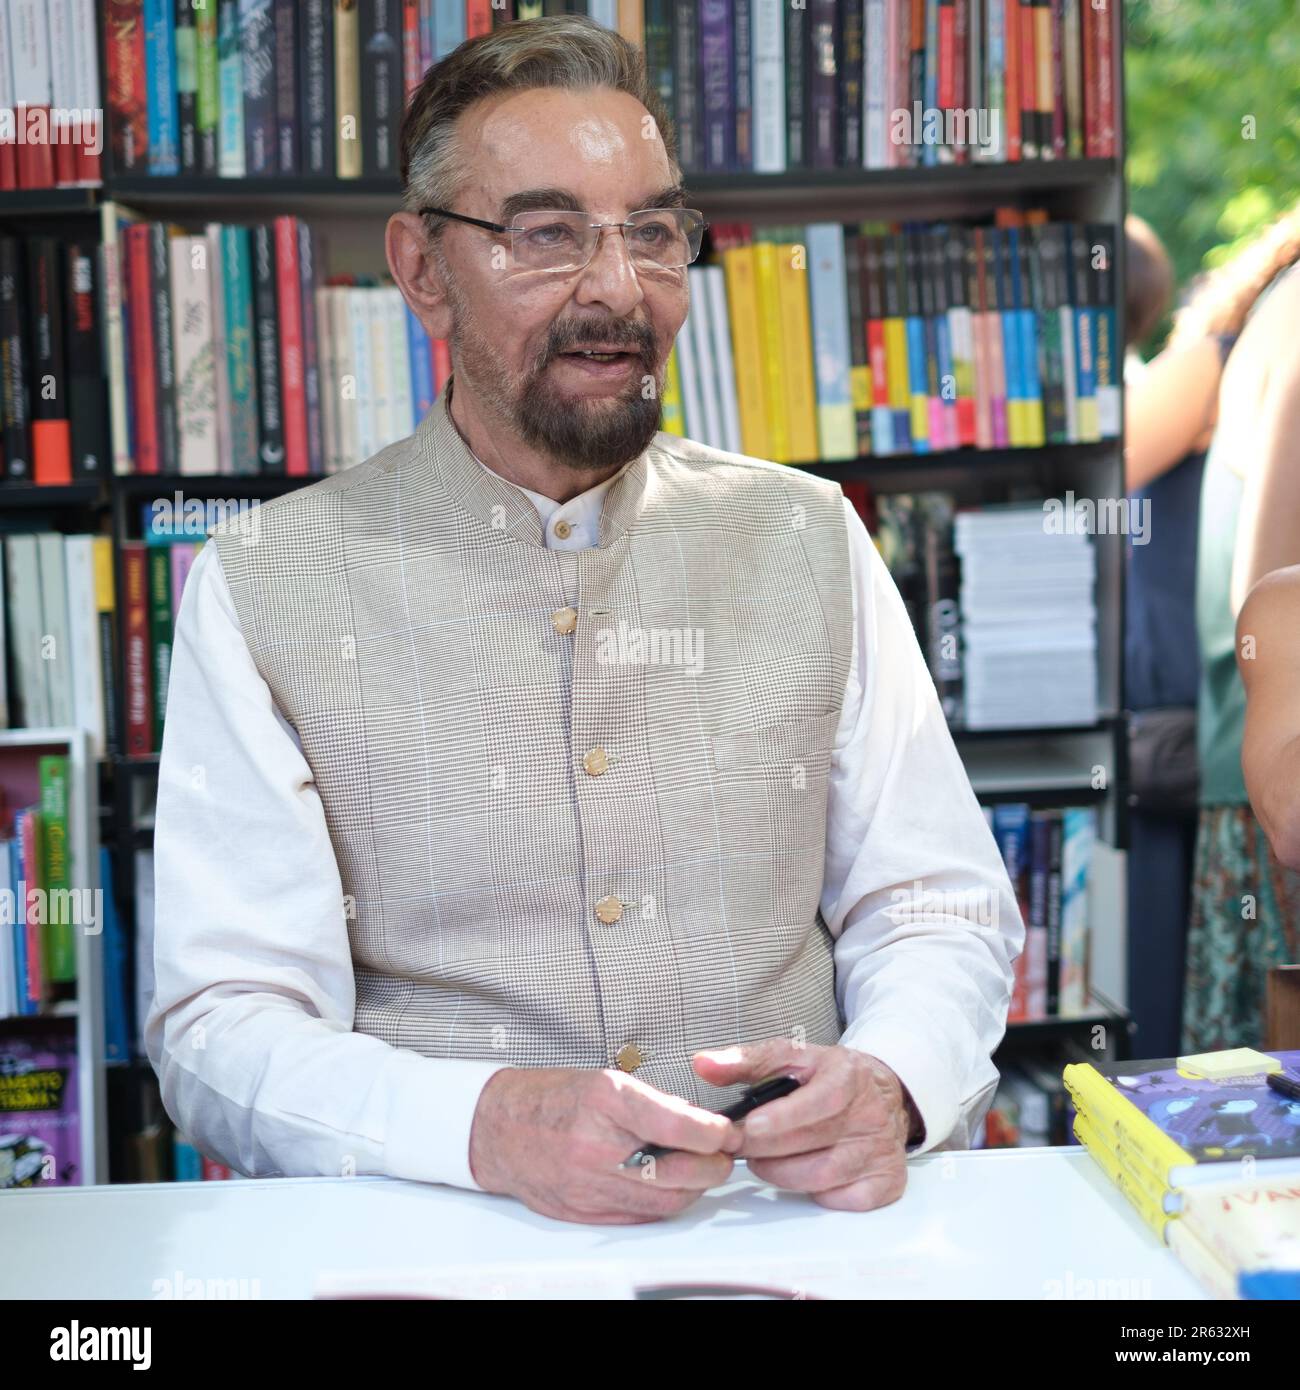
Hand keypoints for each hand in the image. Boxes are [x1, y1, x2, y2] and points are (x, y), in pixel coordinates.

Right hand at [467, 1066, 741, 1224]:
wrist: (501, 1129)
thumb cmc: (553, 1099)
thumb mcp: (606, 1080)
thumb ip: (654, 1103)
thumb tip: (700, 1123)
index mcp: (605, 1102)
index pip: (676, 1125)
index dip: (713, 1132)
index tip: (727, 1131)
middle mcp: (597, 1146)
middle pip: (679, 1172)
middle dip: (713, 1165)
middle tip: (723, 1154)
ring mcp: (590, 1184)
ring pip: (666, 1201)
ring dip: (693, 1188)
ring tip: (699, 1168)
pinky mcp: (586, 1211)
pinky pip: (642, 1216)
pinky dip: (664, 1202)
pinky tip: (667, 1185)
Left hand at [692, 1040, 918, 1211]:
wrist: (881, 1094)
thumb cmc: (825, 1076)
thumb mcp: (789, 1057)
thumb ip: (744, 1061)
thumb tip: (702, 1065)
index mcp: (848, 1076)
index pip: (821, 1100)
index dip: (785, 1116)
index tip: (751, 1125)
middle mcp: (871, 1115)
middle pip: (812, 1143)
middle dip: (764, 1148)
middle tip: (737, 1145)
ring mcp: (881, 1151)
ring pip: (820, 1176)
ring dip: (780, 1172)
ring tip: (761, 1159)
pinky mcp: (886, 1182)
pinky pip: (839, 1199)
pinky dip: (812, 1193)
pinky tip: (799, 1173)